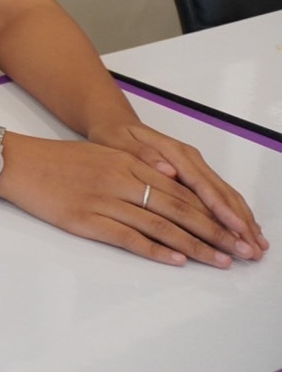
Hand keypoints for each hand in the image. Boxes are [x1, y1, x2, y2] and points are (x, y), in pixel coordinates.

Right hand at [0, 134, 252, 266]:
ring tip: (217, 260)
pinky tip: (175, 259)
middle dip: (213, 231)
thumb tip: (170, 179)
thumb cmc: (56, 159)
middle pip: (177, 208)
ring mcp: (102, 200)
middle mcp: (120, 179)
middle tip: (239, 250)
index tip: (234, 228)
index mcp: (126, 161)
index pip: (180, 190)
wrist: (16, 161)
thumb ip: (135, 166)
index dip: (211, 211)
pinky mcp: (84, 220)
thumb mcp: (100, 154)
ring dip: (192, 245)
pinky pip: (127, 237)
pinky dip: (154, 249)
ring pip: (159, 225)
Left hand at [88, 121, 267, 260]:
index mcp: (174, 152)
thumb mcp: (119, 143)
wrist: (115, 123)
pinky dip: (233, 212)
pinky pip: (218, 193)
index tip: (236, 231)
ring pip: (224, 194)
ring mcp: (194, 164)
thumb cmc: (114, 136)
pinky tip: (243, 229)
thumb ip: (143, 156)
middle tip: (254, 249)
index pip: (203, 185)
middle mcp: (189, 158)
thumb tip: (169, 171)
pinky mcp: (193, 171)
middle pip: (221, 192)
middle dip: (240, 222)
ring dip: (242, 220)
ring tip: (257, 245)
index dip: (221, 210)